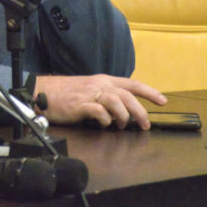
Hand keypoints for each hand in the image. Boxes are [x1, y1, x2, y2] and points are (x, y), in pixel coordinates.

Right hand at [35, 74, 166, 128]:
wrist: (43, 92)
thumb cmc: (66, 93)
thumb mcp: (90, 89)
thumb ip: (107, 97)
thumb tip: (123, 111)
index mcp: (104, 80)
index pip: (132, 84)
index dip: (149, 92)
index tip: (163, 101)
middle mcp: (99, 85)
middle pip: (127, 95)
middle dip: (140, 112)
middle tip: (145, 125)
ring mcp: (90, 94)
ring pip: (116, 102)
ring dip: (123, 117)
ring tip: (121, 126)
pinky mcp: (80, 105)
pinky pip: (99, 112)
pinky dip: (105, 120)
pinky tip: (103, 124)